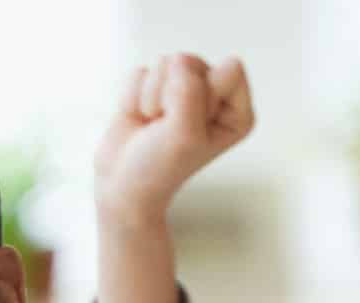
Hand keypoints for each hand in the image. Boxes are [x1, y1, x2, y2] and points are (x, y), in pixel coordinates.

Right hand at [94, 53, 254, 227]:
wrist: (122, 185)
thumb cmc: (159, 168)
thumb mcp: (185, 135)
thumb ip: (190, 93)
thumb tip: (177, 60)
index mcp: (237, 111)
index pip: (229, 69)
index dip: (203, 94)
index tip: (190, 125)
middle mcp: (214, 96)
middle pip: (193, 63)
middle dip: (171, 96)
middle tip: (165, 128)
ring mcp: (182, 89)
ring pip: (164, 64)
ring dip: (151, 98)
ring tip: (152, 126)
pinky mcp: (153, 86)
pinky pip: (140, 73)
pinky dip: (133, 98)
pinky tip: (140, 119)